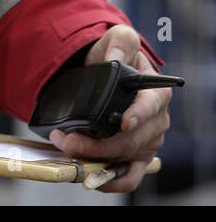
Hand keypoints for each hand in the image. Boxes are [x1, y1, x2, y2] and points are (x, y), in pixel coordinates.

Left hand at [48, 25, 170, 192]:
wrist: (101, 72)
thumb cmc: (113, 57)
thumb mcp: (117, 40)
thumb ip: (119, 42)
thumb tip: (115, 58)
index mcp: (155, 94)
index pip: (152, 106)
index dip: (139, 115)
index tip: (123, 122)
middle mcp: (155, 121)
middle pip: (132, 140)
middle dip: (99, 144)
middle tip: (67, 139)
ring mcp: (145, 141)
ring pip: (126, 158)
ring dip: (95, 158)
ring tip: (66, 146)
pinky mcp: (133, 156)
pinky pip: (129, 176)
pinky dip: (112, 181)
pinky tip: (92, 177)